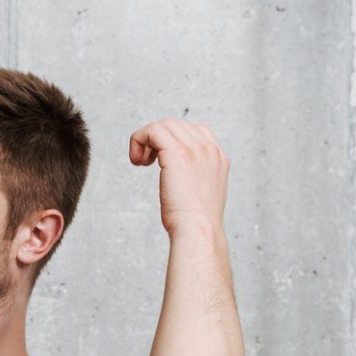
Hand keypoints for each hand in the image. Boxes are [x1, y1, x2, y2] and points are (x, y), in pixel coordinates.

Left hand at [127, 117, 228, 236]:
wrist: (199, 231)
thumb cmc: (196, 224)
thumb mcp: (201, 197)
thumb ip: (195, 182)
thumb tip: (179, 182)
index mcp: (217, 158)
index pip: (196, 131)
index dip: (174, 141)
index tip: (162, 161)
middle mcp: (208, 149)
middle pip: (176, 125)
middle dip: (157, 140)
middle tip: (147, 162)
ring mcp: (195, 148)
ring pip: (163, 125)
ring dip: (146, 140)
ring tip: (141, 162)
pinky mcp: (177, 153)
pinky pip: (151, 130)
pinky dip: (138, 141)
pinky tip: (137, 162)